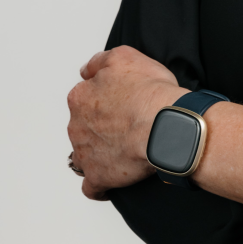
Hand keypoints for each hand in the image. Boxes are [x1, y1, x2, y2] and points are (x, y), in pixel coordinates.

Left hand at [67, 46, 185, 199]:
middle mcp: (76, 126)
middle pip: (83, 126)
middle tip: (127, 124)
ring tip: (125, 150)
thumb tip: (86, 70)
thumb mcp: (125, 57)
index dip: (103, 99)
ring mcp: (85, 153)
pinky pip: (93, 186)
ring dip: (100, 152)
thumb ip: (99, 61)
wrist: (166, 126)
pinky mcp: (98, 176)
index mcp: (81, 98)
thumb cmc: (151, 93)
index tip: (121, 102)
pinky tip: (113, 180)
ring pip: (85, 154)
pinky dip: (101, 185)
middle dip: (100, 126)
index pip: (83, 97)